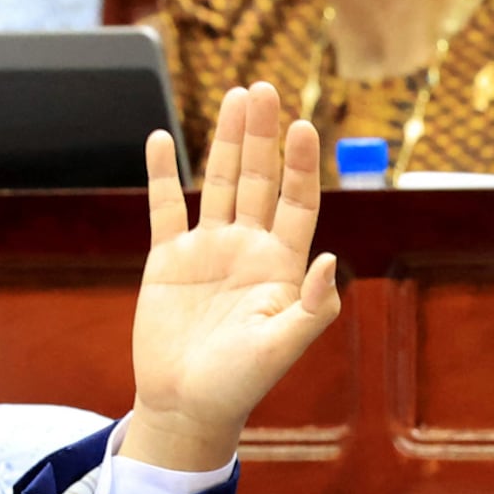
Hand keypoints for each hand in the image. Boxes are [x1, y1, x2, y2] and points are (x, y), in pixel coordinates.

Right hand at [123, 82, 341, 472]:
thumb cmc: (241, 383)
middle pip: (260, 178)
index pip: (298, 202)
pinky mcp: (168, 259)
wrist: (186, 406)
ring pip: (220, 182)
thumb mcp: (284, 347)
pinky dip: (163, 175)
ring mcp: (208, 249)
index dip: (301, 165)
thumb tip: (330, 261)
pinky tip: (163, 139)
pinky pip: (164, 208)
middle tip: (264, 88)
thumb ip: (313, 307)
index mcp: (283, 265)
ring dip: (226, 141)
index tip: (304, 127)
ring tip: (234, 96)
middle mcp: (249, 248)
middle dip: (262, 134)